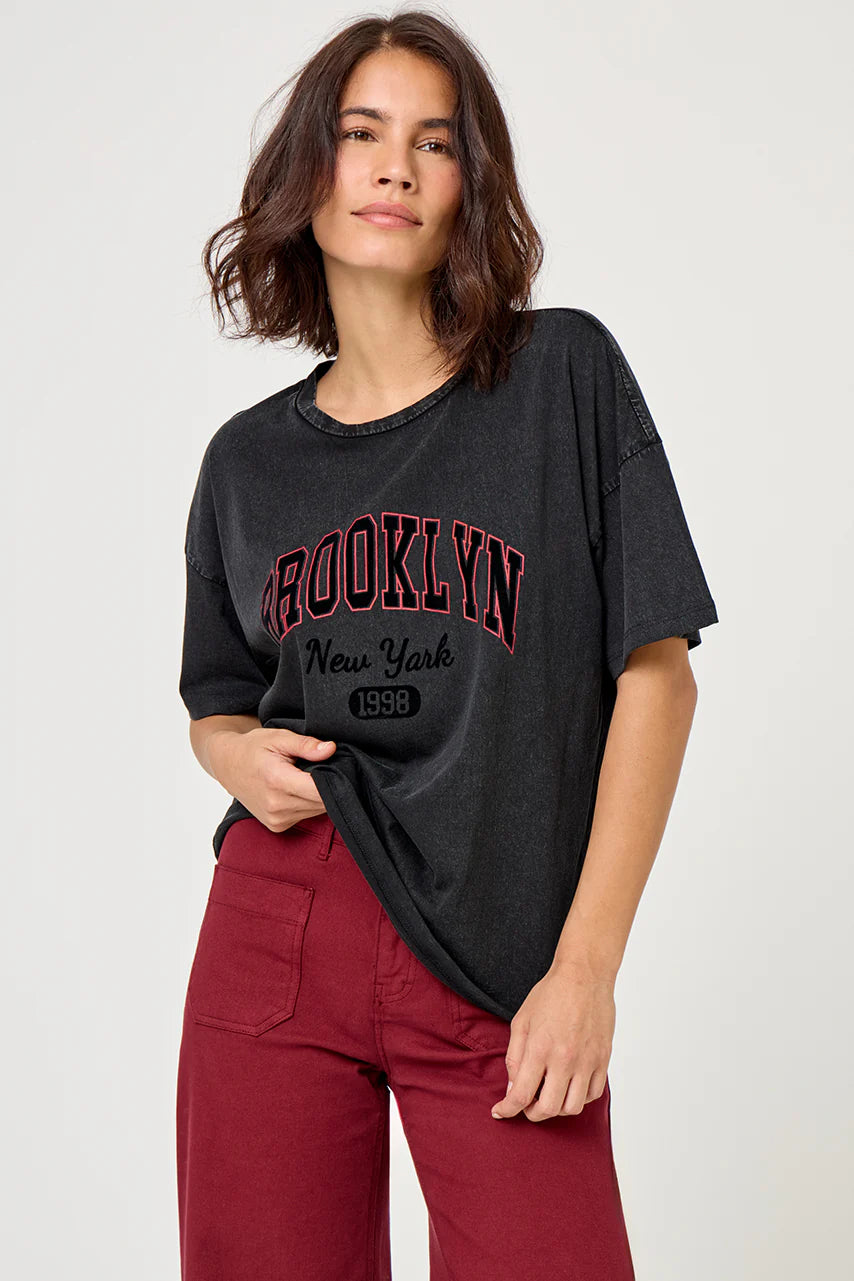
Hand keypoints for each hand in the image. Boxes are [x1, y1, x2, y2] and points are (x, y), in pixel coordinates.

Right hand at [207, 728, 336, 832]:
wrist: (228, 765)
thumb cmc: (253, 748)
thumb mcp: (279, 737)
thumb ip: (306, 744)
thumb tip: (331, 749)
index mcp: (278, 781)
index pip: (320, 790)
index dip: (334, 778)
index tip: (336, 765)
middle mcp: (277, 806)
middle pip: (322, 802)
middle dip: (328, 786)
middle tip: (321, 767)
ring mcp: (276, 819)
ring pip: (317, 811)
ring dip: (319, 796)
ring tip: (307, 777)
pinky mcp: (277, 826)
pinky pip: (306, 816)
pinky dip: (309, 804)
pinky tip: (300, 790)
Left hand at [490, 958, 615, 1121]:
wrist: (584, 976)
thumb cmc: (551, 994)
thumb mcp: (521, 1021)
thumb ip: (514, 1057)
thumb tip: (513, 1088)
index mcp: (540, 1048)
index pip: (521, 1095)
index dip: (507, 1110)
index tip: (500, 1112)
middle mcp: (564, 1059)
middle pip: (548, 1109)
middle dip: (532, 1114)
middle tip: (527, 1106)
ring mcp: (587, 1061)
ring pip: (573, 1108)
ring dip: (557, 1109)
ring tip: (549, 1096)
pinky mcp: (603, 1059)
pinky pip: (592, 1094)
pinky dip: (579, 1098)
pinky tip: (569, 1086)